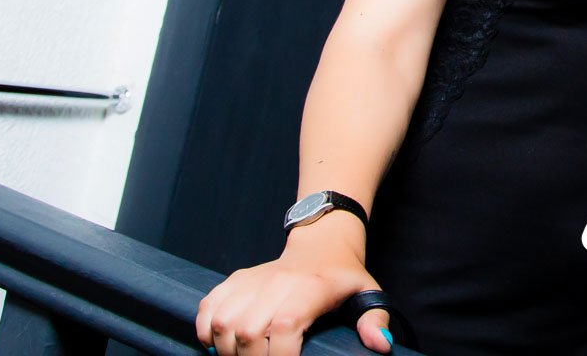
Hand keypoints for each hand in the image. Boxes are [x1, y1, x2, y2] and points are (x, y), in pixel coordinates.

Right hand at [196, 225, 391, 355]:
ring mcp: (251, 281)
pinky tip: (221, 342)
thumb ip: (375, 320)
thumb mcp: (368, 293)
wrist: (322, 241)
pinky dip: (206, 331)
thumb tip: (379, 346)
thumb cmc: (343, 274)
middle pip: (248, 333)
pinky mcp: (233, 280)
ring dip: (227, 350)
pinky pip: (207, 309)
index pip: (285, 328)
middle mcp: (276, 284)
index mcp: (309, 290)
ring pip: (223, 323)